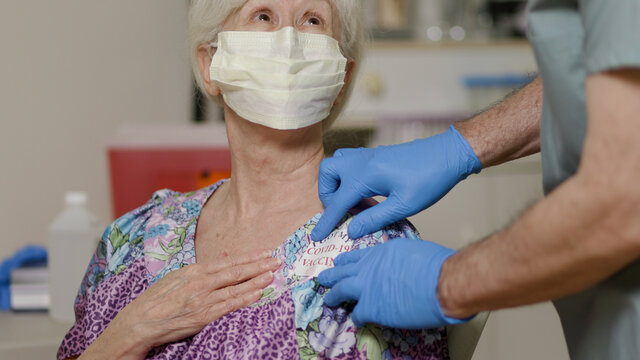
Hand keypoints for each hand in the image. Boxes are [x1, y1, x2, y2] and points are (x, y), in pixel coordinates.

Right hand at [81, 251, 279, 358]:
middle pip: (235, 271)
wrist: (138, 322)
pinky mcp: (202, 316)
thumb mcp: (175, 280)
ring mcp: (202, 298)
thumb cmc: (155, 302)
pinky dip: (244, 298)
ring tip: (272, 275)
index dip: (247, 258)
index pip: (227, 262)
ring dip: (256, 280)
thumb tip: (215, 271)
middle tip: (276, 260)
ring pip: (235, 287)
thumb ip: (196, 275)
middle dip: (258, 266)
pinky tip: (258, 293)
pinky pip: (228, 305)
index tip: (263, 254)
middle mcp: (200, 282)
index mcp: (193, 271)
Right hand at [311, 125, 480, 240]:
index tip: (316, 237)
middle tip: (342, 211)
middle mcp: (362, 161)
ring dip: (336, 182)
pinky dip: (348, 177)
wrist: (449, 154)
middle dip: (327, 193)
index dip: (327, 221)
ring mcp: (368, 155)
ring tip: (352, 202)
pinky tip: (366, 193)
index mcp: (366, 175)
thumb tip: (351, 231)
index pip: (338, 201)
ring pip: (336, 163)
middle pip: (327, 172)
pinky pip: (350, 162)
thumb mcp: (403, 206)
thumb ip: (374, 218)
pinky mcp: (377, 155)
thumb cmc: (429, 180)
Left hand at [318, 238, 471, 328]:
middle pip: (343, 270)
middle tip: (324, 277)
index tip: (341, 262)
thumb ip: (401, 259)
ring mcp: (367, 287)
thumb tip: (403, 268)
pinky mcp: (371, 307)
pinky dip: (356, 317)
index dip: (348, 260)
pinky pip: (357, 314)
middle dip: (332, 274)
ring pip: (341, 290)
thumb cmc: (437, 266)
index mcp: (382, 251)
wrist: (441, 282)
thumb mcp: (414, 251)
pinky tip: (357, 320)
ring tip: (328, 298)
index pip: (358, 255)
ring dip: (333, 295)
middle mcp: (369, 266)